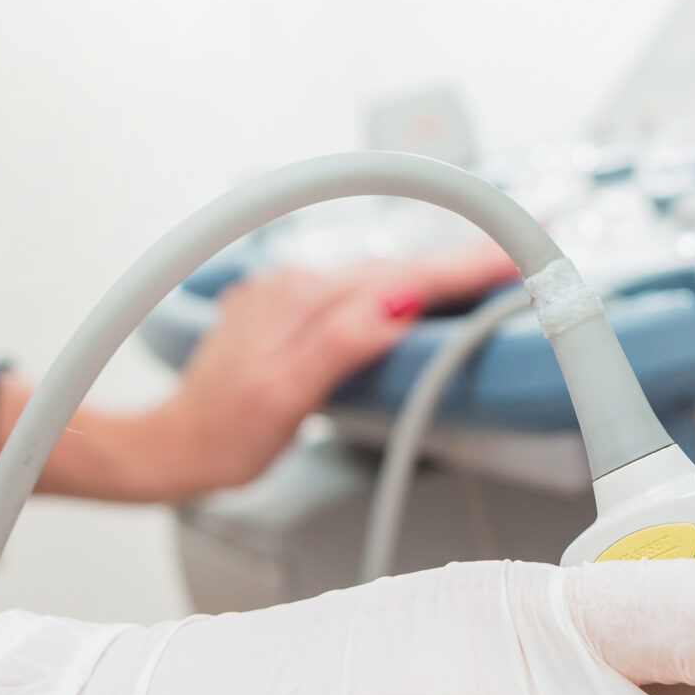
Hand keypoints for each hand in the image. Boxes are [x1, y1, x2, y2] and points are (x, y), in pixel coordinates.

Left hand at [122, 241, 518, 497]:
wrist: (173, 444)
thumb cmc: (225, 433)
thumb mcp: (286, 397)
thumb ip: (341, 343)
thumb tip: (395, 302)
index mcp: (304, 299)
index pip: (403, 277)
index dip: (464, 265)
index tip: (513, 252)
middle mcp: (296, 283)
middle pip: (396, 269)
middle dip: (459, 261)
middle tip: (521, 250)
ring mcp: (289, 292)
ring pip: (376, 275)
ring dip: (430, 271)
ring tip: (482, 268)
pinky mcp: (285, 307)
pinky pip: (353, 288)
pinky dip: (393, 287)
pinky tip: (412, 292)